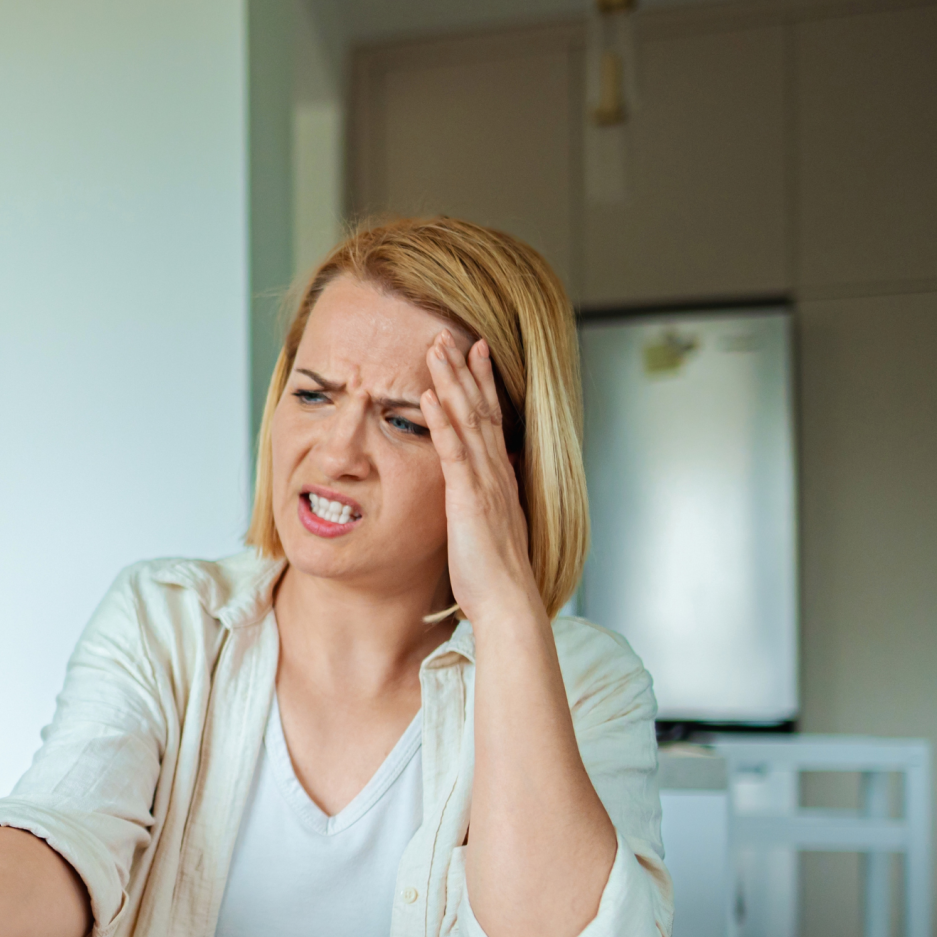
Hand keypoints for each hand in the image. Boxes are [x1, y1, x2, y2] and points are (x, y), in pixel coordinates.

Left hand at [423, 333, 542, 627]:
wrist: (508, 602)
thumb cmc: (494, 574)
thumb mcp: (489, 527)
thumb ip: (486, 500)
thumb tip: (488, 484)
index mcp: (498, 477)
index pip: (490, 419)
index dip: (482, 384)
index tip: (474, 352)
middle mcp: (495, 472)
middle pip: (480, 409)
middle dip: (466, 370)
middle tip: (452, 334)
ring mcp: (485, 483)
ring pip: (469, 421)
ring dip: (452, 382)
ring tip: (437, 348)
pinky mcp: (469, 499)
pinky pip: (454, 453)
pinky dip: (442, 422)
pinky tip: (428, 397)